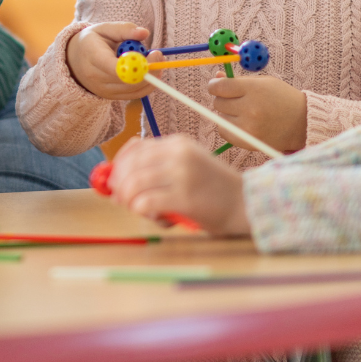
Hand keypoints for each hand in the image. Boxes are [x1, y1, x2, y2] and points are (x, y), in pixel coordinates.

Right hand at [65, 22, 152, 100]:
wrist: (74, 61)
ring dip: (150, 76)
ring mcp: (104, 91)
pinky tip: (146, 69)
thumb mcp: (104, 28)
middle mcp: (97, 78)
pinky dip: (146, 83)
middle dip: (150, 69)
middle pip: (130, 81)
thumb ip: (124, 29)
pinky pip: (135, 94)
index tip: (153, 53)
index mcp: (93, 57)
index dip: (139, 64)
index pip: (117, 68)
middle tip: (158, 54)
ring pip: (136, 89)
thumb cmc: (92, 41)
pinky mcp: (111, 98)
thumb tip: (144, 33)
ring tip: (149, 59)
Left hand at [107, 135, 249, 235]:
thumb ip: (160, 165)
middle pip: (131, 166)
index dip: (119, 166)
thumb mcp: (188, 165)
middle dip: (119, 186)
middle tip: (121, 201)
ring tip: (142, 211)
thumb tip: (118, 176)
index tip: (115, 183)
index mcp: (178, 143)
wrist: (246, 203)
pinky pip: (145, 202)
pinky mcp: (185, 197)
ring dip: (131, 201)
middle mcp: (178, 154)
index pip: (135, 148)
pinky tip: (157, 218)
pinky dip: (143, 212)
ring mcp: (182, 174)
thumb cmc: (214, 189)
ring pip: (134, 184)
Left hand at [205, 75, 307, 153]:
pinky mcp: (247, 141)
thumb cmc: (281, 98)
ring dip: (226, 113)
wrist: (302, 123)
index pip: (220, 87)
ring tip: (243, 112)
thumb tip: (216, 77)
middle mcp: (250, 109)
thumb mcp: (263, 83)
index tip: (216, 85)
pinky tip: (242, 122)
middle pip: (218, 102)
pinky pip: (224, 132)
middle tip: (236, 99)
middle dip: (223, 98)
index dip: (214, 84)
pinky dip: (228, 126)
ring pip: (220, 118)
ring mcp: (248, 127)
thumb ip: (238, 80)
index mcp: (254, 90)